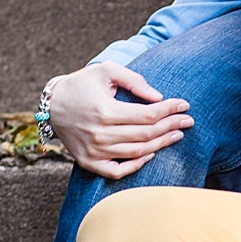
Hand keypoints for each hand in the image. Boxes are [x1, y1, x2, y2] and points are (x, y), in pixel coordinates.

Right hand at [48, 63, 193, 179]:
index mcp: (106, 110)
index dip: (171, 110)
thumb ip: (134, 80)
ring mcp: (94, 151)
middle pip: (147, 134)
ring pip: (138, 153)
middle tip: (188, 120)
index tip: (185, 105)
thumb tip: (158, 96)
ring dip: (161, 143)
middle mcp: (101, 134)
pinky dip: (137, 165)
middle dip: (172, 126)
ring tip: (177, 134)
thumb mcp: (106, 70)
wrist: (52, 105)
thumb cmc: (82, 83)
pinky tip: (152, 153)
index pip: (149, 115)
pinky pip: (118, 171)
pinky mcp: (89, 162)